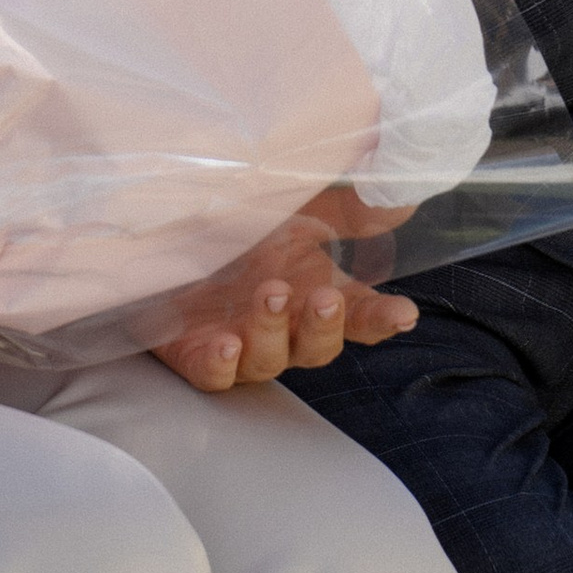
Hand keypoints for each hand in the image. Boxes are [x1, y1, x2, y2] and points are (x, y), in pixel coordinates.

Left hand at [153, 208, 419, 393]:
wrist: (169, 235)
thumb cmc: (242, 225)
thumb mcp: (299, 206)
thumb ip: (349, 208)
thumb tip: (401, 198)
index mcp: (316, 293)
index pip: (362, 317)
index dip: (383, 318)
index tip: (403, 312)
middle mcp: (286, 328)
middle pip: (318, 347)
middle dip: (325, 326)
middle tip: (324, 298)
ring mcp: (242, 345)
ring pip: (268, 359)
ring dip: (273, 331)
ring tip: (270, 295)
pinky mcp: (196, 355)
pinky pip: (212, 374)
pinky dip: (221, 365)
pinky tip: (226, 345)